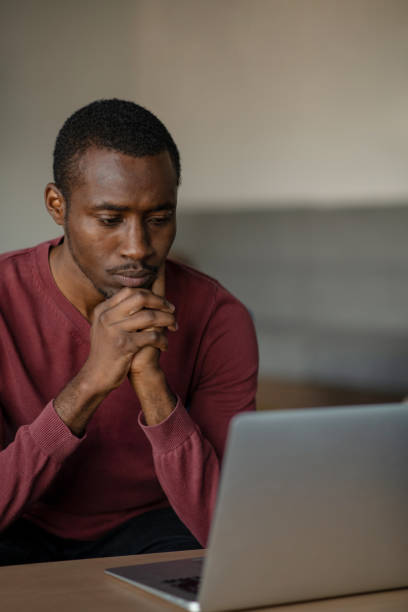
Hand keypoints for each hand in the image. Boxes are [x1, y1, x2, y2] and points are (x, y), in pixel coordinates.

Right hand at [83, 270, 175, 393]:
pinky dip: (163, 340)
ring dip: (167, 320)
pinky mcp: (124, 345)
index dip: (150, 294)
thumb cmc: (106, 352)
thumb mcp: (105, 327)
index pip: (130, 291)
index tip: (162, 302)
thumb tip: (141, 298)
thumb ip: (118, 313)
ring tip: (174, 327)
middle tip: (172, 310)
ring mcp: (114, 330)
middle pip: (141, 298)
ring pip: (150, 317)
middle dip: (161, 302)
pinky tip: (165, 346)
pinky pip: (152, 337)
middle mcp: (107, 317)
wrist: (96, 376)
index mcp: (103, 310)